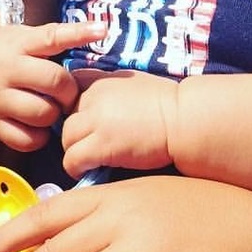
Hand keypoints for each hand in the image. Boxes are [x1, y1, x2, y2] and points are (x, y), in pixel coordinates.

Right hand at [0, 16, 106, 151]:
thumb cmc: (5, 52)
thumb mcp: (25, 37)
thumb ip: (56, 37)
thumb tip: (101, 30)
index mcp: (19, 44)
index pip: (51, 37)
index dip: (78, 33)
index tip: (102, 30)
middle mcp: (8, 70)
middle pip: (54, 81)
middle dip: (69, 90)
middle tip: (66, 92)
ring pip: (43, 113)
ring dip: (54, 113)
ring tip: (50, 107)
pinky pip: (25, 139)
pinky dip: (39, 136)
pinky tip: (37, 125)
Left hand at [61, 68, 177, 178]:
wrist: (185, 120)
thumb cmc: (170, 104)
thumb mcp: (136, 83)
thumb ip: (113, 89)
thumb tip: (100, 104)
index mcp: (102, 81)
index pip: (69, 90)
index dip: (74, 108)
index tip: (86, 121)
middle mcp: (94, 98)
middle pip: (65, 117)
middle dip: (76, 132)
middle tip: (90, 144)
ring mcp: (96, 122)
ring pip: (66, 139)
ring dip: (75, 150)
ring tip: (91, 159)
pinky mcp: (101, 146)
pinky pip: (71, 160)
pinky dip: (77, 168)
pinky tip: (91, 170)